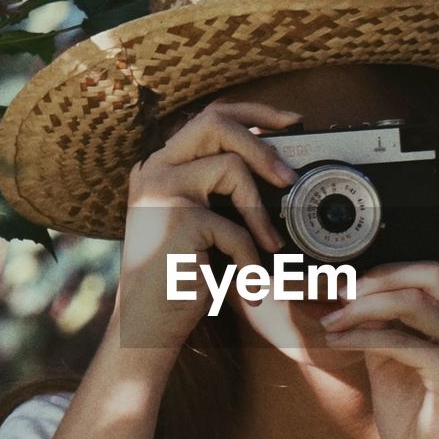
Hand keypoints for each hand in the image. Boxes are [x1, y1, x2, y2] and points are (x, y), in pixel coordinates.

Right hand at [114, 99, 300, 349]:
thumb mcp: (200, 223)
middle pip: (216, 123)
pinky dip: (249, 258)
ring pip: (231, 167)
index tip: (291, 123)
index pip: (208, 116)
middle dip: (262, 145)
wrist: (147, 326)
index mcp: (161, 165)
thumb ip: (221, 190)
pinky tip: (246, 282)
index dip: (254, 113)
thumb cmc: (180, 277)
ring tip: (271, 244)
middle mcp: (154, 170)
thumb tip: (276, 164)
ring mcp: (162, 192)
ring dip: (260, 211)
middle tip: (288, 178)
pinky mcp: (177, 220)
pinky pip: (235, 228)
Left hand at [317, 162, 438, 438]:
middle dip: (379, 275)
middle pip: (433, 269)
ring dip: (366, 304)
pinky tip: (339, 341)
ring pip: (420, 298)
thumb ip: (372, 322)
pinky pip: (407, 339)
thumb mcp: (386, 359)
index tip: (438, 170)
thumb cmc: (413, 418)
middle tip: (337, 291)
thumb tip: (334, 291)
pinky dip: (365, 336)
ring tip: (332, 318)